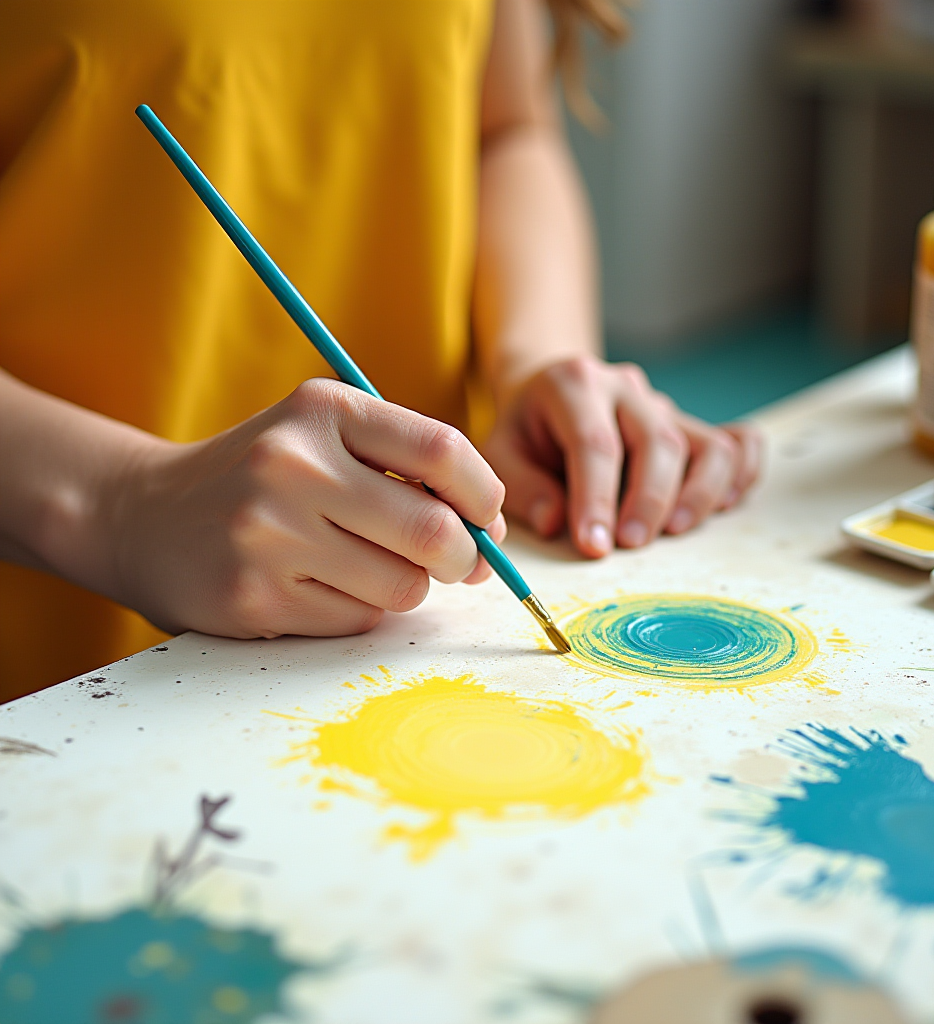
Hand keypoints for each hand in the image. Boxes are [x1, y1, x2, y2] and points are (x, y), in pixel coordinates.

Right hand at [109, 379, 505, 637]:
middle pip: (433, 531)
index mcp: (323, 411)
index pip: (443, 450)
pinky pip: (358, 620)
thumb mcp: (323, 438)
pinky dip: (360, 611)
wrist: (144, 517)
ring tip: (369, 567)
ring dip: (406, 586)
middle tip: (458, 564)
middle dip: (464, 558)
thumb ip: (406, 468)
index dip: (485, 494)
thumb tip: (491, 532)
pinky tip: (319, 587)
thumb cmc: (262, 478)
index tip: (487, 518)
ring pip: (402, 586)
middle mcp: (293, 466)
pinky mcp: (255, 598)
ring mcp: (269, 536)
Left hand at [484, 356, 760, 556]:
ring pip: (705, 442)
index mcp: (573, 384)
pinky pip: (737, 442)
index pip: (595, 443)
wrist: (547, 390)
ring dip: (698, 493)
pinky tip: (722, 506)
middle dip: (649, 499)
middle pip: (658, 440)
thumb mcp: (500, 452)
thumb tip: (556, 523)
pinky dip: (742, 474)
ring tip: (675, 532)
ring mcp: (663, 404)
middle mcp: (626, 387)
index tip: (594, 547)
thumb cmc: (525, 430)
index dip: (596, 499)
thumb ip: (523, 488)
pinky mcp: (690, 424)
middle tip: (632, 545)